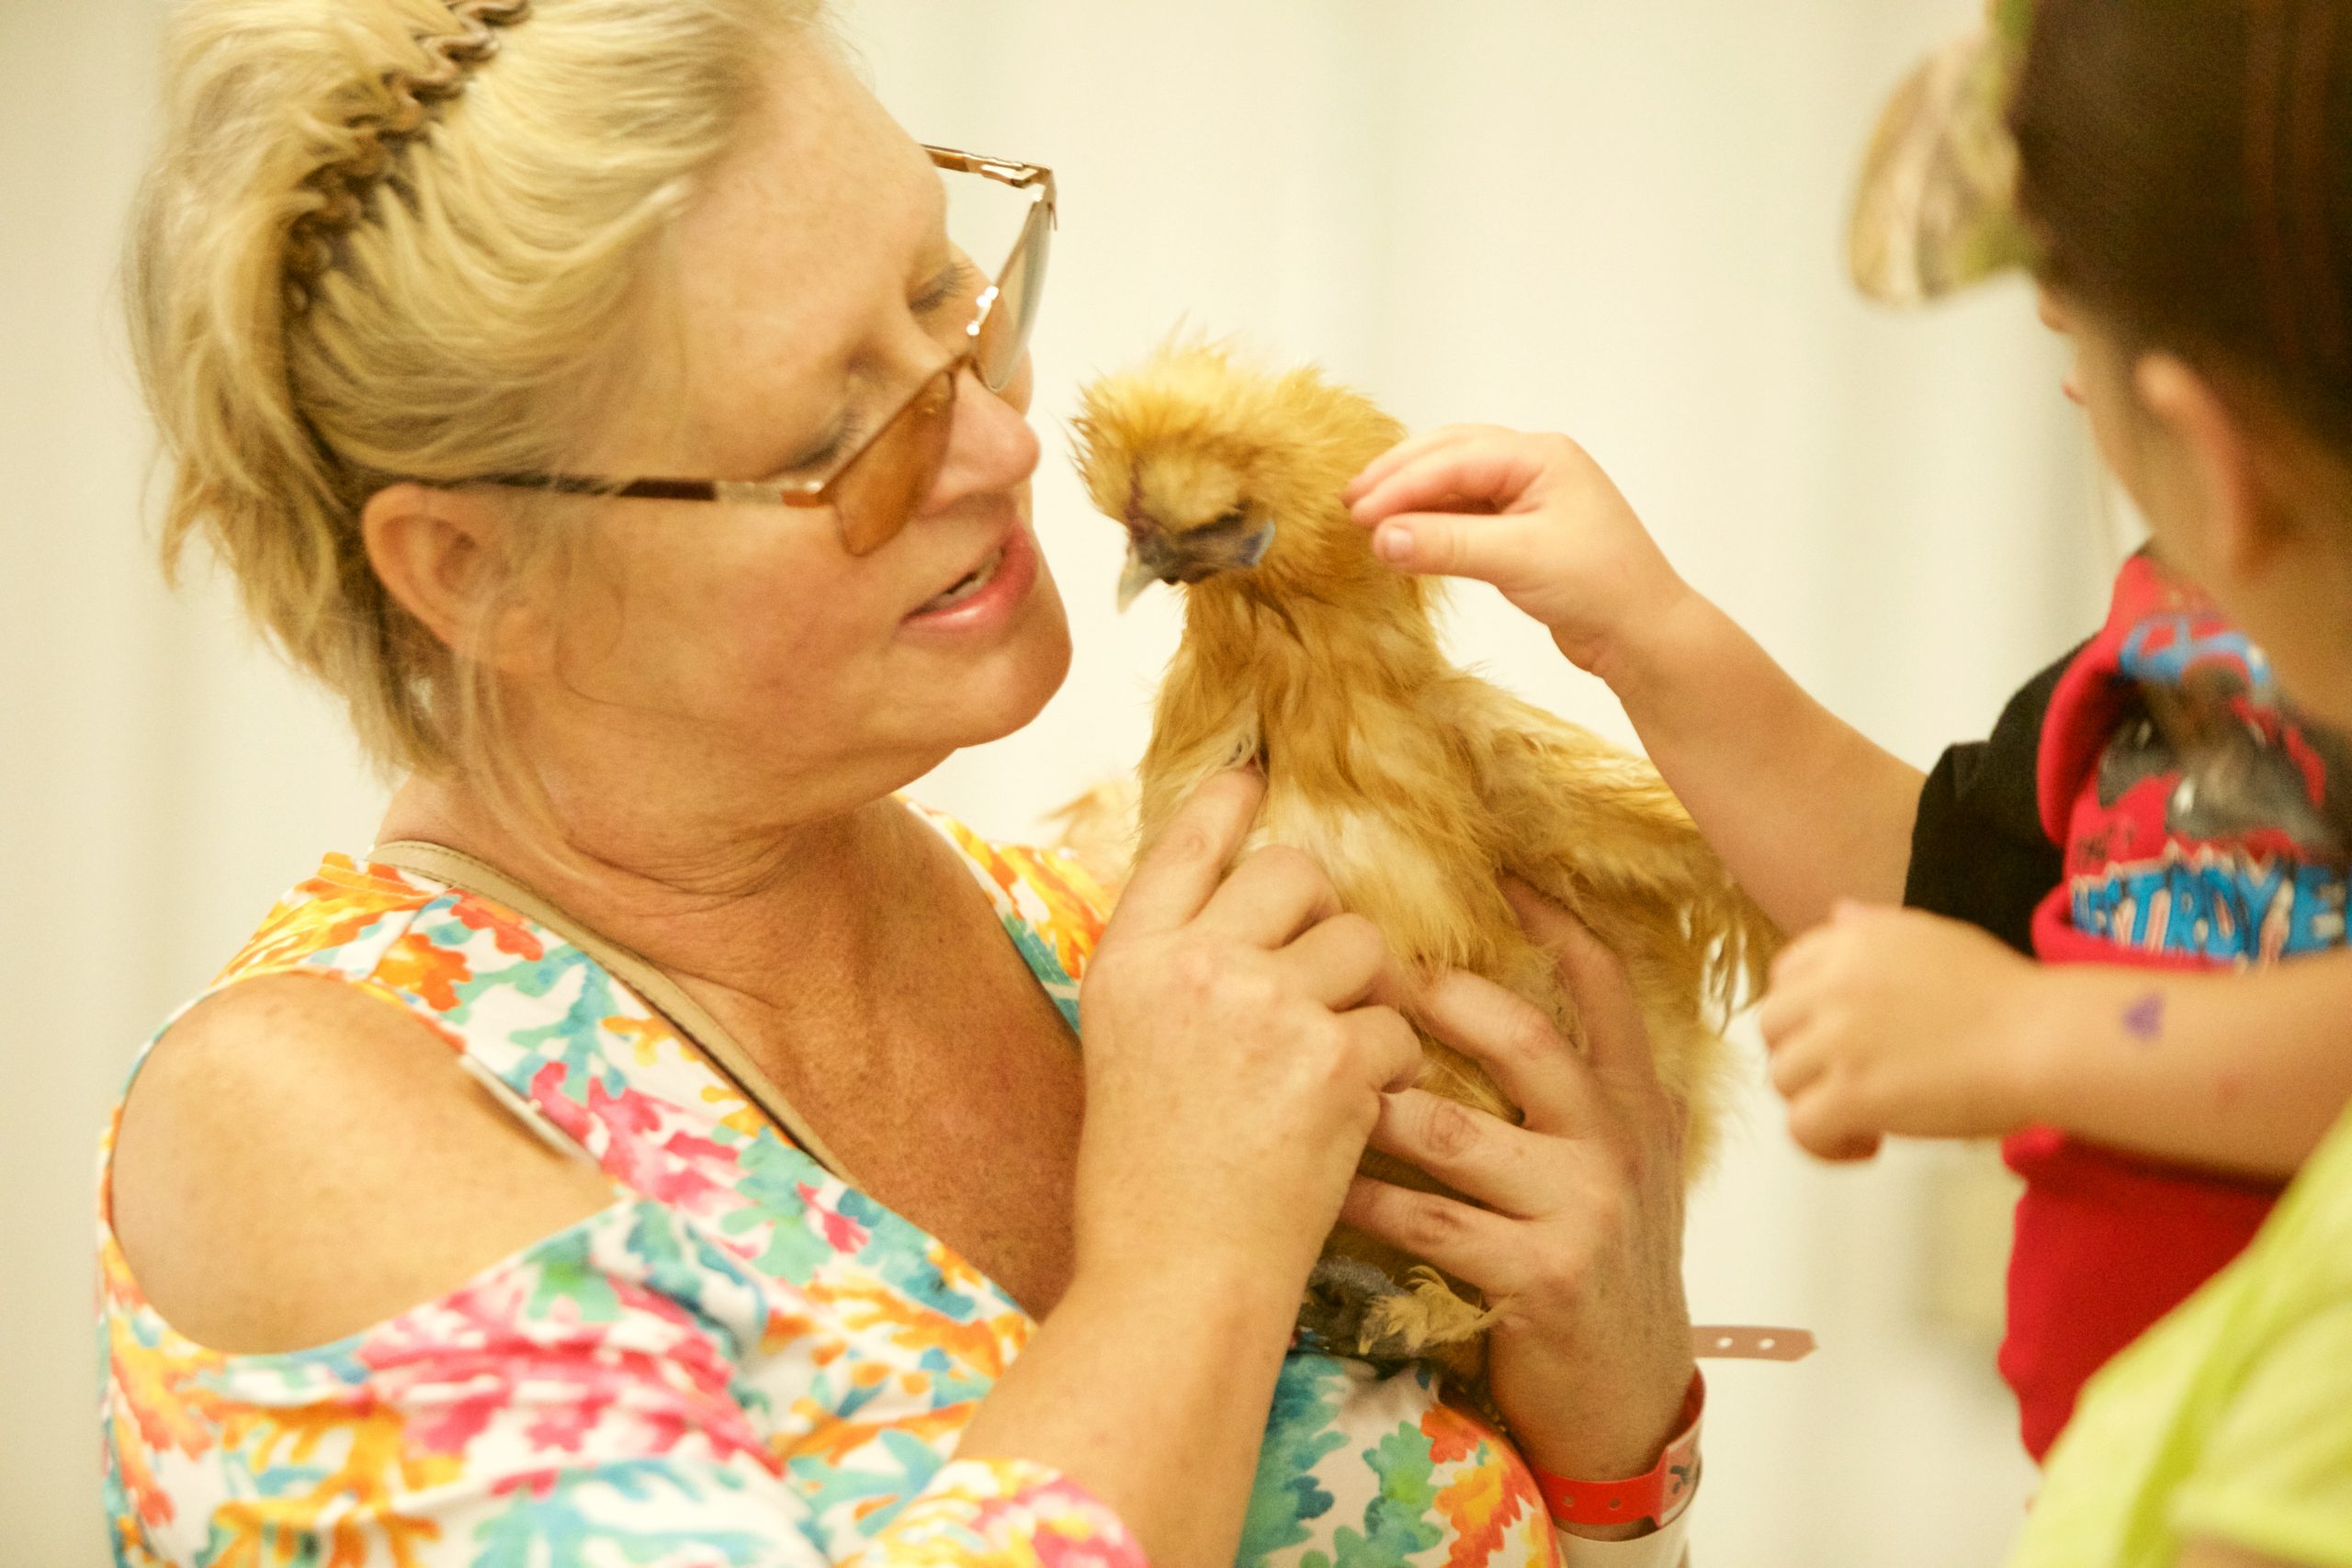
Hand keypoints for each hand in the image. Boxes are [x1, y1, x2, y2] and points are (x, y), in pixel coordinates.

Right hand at [1076, 770, 1422, 1293]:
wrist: (1176, 1281)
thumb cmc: (1147, 1184)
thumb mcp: (1125, 1049)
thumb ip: (1174, 970)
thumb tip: (1240, 911)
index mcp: (1130, 959)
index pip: (1189, 841)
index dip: (1232, 801)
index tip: (1260, 776)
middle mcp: (1195, 964)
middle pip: (1297, 873)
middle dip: (1324, 919)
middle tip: (1319, 983)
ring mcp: (1267, 1006)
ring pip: (1364, 943)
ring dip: (1366, 996)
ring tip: (1331, 1063)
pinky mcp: (1333, 1058)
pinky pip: (1396, 1025)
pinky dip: (1389, 1070)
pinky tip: (1352, 1113)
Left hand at [1339, 881, 1693, 1491]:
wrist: (1628, 1399)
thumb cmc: (1593, 1267)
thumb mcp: (1608, 1164)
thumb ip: (1570, 1091)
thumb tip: (1483, 1001)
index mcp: (1636, 1102)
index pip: (1605, 986)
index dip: (1553, 924)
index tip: (1495, 874)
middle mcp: (1619, 1144)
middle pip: (1526, 1038)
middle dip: (1437, 998)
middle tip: (1359, 971)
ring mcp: (1583, 1210)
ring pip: (1456, 1131)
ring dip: (1373, 1099)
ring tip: (1307, 1067)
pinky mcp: (1540, 1277)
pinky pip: (1429, 1221)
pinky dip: (1365, 1195)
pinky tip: (1316, 1176)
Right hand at [1343, 425, 1689, 673]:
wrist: (1645, 636)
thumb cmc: (1601, 588)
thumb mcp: (1519, 560)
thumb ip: (1447, 545)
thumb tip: (1380, 538)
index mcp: (1542, 456)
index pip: (1455, 459)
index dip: (1401, 484)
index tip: (1358, 513)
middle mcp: (1536, 467)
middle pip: (1450, 455)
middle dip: (1398, 477)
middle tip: (1350, 503)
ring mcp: (1530, 498)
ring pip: (1456, 483)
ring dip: (1412, 498)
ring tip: (1368, 518)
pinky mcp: (1524, 532)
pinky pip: (1465, 513)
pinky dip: (1431, 521)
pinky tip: (1405, 535)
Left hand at [1759, 902, 2046, 1160]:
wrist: (2043, 1038)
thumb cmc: (2004, 996)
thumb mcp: (1935, 938)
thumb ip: (1876, 929)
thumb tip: (1838, 913)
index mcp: (1851, 942)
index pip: (1785, 976)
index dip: (1805, 1015)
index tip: (1841, 1039)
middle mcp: (1832, 984)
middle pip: (1772, 1028)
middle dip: (1804, 1058)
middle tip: (1853, 1080)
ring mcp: (1837, 1040)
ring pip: (1782, 1079)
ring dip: (1817, 1102)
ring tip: (1869, 1118)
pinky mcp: (1850, 1094)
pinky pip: (1801, 1128)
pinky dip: (1825, 1145)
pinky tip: (1868, 1144)